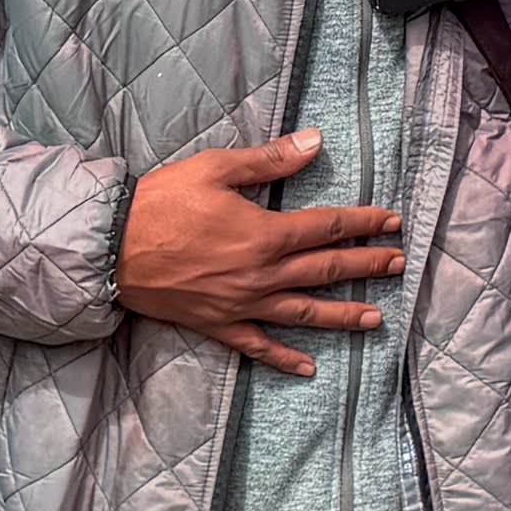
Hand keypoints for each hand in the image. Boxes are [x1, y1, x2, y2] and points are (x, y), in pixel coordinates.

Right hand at [118, 132, 403, 377]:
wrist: (112, 247)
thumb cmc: (162, 203)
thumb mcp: (216, 169)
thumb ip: (270, 160)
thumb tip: (316, 142)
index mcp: (265, 234)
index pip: (328, 228)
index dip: (364, 224)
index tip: (392, 223)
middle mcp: (262, 275)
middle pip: (326, 271)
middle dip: (367, 267)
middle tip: (399, 266)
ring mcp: (242, 305)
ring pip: (305, 314)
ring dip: (344, 316)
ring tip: (376, 319)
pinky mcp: (219, 325)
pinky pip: (259, 347)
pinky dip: (285, 359)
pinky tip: (309, 369)